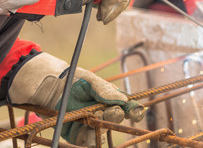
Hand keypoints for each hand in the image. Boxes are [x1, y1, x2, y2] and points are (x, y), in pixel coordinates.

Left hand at [7, 52, 144, 146]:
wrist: (50, 88)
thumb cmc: (74, 80)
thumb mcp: (90, 80)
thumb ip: (105, 90)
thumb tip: (123, 99)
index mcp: (113, 99)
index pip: (129, 107)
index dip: (135, 110)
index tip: (135, 112)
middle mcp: (106, 113)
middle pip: (117, 118)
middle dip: (115, 115)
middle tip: (108, 110)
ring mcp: (94, 124)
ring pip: (104, 130)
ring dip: (102, 125)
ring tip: (95, 117)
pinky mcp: (80, 134)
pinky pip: (89, 140)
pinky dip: (90, 137)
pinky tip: (87, 129)